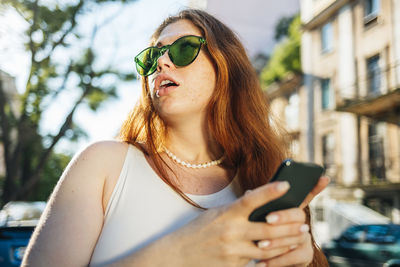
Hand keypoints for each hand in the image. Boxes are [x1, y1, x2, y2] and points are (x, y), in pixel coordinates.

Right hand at [168, 181, 310, 266]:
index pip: (251, 199)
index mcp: (226, 213)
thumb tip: (255, 196)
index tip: (287, 184)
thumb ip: (236, 208)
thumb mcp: (215, 214)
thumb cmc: (198, 231)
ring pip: (268, 247)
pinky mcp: (233, 265)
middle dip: (290, 225)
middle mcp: (230, 231)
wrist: (178, 255)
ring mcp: (233, 250)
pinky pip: (258, 261)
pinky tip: (283, 253)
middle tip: (305, 222)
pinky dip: (273, 257)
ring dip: (287, 242)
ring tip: (301, 236)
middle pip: (268, 227)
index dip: (269, 191)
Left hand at [255, 176, 329, 266]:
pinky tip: (262, 263)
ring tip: (260, 244)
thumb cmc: (256, 232)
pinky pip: (294, 257)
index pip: (305, 195)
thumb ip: (256, 204)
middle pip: (298, 214)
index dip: (315, 186)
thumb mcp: (255, 217)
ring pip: (296, 237)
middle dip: (283, 216)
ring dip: (277, 241)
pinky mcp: (305, 254)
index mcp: (290, 209)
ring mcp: (305, 238)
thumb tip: (249, 192)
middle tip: (268, 219)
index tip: (323, 177)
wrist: (259, 257)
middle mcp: (301, 222)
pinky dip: (276, 260)